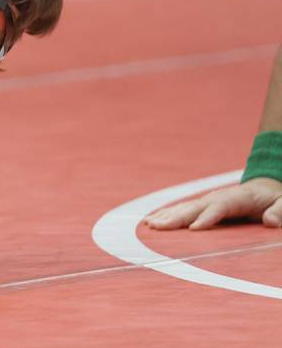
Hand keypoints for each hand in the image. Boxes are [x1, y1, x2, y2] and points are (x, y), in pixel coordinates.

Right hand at [144, 178, 281, 229]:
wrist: (264, 188)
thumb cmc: (275, 199)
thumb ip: (279, 210)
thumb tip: (271, 221)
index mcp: (236, 198)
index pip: (219, 208)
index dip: (206, 218)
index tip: (194, 229)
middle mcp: (217, 198)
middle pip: (193, 208)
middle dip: (175, 217)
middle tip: (158, 227)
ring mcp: (207, 201)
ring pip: (183, 209)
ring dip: (165, 216)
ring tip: (149, 224)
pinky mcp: (201, 206)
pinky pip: (181, 210)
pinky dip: (165, 214)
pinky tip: (151, 220)